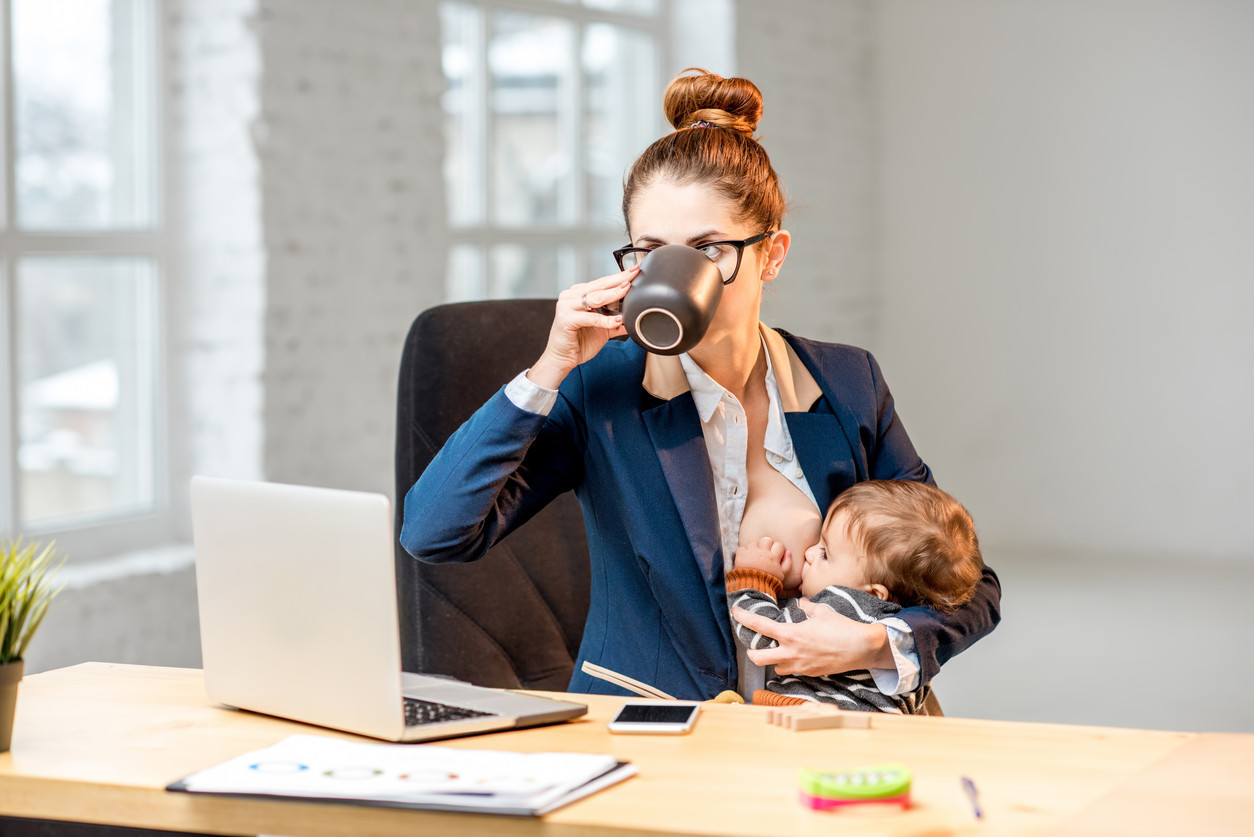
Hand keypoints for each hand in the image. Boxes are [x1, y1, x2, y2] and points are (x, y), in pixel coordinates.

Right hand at [527, 268, 637, 388]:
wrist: (562, 359)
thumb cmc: (579, 343)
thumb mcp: (603, 329)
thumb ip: (616, 321)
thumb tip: (634, 318)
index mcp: (578, 295)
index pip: (601, 283)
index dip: (618, 277)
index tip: (633, 272)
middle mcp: (570, 296)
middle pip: (599, 286)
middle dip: (618, 280)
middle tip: (633, 274)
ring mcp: (566, 306)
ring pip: (594, 298)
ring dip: (613, 294)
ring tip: (627, 290)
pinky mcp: (566, 319)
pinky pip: (590, 317)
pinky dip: (605, 319)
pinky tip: (617, 320)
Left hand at [731, 598, 893, 675]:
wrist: (862, 648)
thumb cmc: (843, 628)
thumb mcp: (822, 611)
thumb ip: (807, 608)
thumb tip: (801, 604)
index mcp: (791, 635)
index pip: (760, 626)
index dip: (744, 618)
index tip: (735, 612)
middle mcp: (791, 653)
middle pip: (757, 659)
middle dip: (752, 652)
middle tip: (756, 643)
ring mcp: (800, 666)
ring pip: (775, 668)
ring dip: (773, 660)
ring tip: (778, 649)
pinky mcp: (810, 674)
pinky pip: (792, 671)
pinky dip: (789, 664)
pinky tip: (797, 656)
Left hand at [732, 536, 790, 582]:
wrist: (752, 588)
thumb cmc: (768, 582)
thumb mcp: (782, 575)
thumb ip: (787, 563)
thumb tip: (788, 552)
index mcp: (774, 557)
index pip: (779, 545)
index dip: (777, 548)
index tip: (774, 554)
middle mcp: (763, 553)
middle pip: (767, 540)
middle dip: (766, 545)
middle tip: (764, 553)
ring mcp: (751, 552)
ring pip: (754, 543)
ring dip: (754, 548)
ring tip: (753, 558)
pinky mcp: (741, 554)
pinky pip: (742, 548)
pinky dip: (743, 552)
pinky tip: (745, 559)